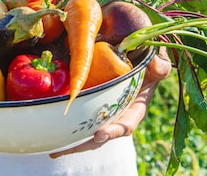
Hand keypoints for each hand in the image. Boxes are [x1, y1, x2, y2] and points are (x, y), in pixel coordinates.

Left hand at [49, 47, 170, 157]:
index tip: (100, 134)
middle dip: (83, 144)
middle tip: (65, 149)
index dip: (114, 131)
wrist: (135, 55)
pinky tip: (46, 131)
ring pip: (85, 131)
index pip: (126, 124)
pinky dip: (63, 124)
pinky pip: (76, 117)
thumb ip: (160, 66)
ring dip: (70, 142)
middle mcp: (117, 115)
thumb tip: (157, 66)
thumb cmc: (149, 61)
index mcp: (135, 109)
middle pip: (100, 135)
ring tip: (53, 151)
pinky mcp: (88, 105)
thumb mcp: (158, 62)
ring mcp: (102, 112)